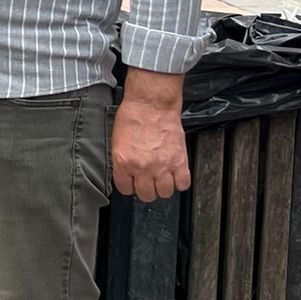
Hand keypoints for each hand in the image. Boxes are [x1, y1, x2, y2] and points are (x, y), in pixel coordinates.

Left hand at [113, 73, 191, 201]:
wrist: (152, 104)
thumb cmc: (133, 116)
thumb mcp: (117, 141)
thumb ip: (122, 161)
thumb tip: (127, 174)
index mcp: (123, 162)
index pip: (125, 189)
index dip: (129, 186)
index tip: (132, 183)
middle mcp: (143, 168)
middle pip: (146, 195)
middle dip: (146, 189)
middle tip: (148, 181)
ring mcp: (163, 166)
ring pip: (165, 193)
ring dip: (163, 187)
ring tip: (162, 178)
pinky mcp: (180, 161)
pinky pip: (183, 184)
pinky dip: (180, 182)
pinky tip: (175, 175)